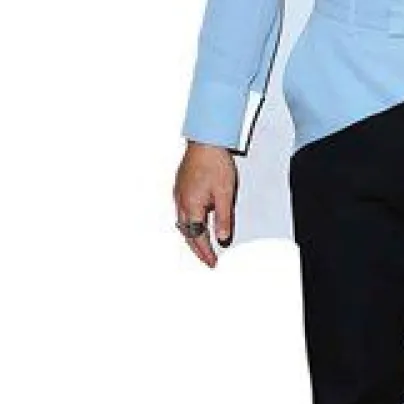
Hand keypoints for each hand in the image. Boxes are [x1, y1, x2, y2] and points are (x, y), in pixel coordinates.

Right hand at [174, 141, 237, 267]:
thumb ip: (223, 218)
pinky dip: (189, 223)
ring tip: (202, 246)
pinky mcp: (180, 187)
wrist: (205, 141)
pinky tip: (196, 222)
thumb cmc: (215, 162)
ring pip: (183, 223)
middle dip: (197, 249)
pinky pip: (182, 212)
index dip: (206, 252)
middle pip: (187, 233)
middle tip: (207, 260)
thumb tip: (222, 238)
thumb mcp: (224, 193)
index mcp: (192, 206)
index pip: (198, 237)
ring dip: (191, 236)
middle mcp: (181, 202)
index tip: (213, 263)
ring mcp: (178, 194)